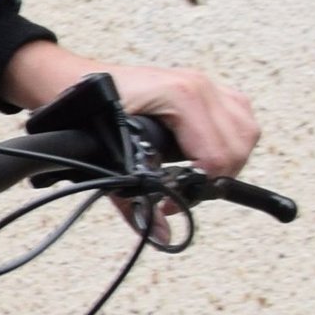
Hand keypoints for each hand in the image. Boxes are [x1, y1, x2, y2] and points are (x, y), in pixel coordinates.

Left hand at [0, 41, 260, 176]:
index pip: (216, 154)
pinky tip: (210, 153)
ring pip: (246, 129)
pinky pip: (239, 113)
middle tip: (189, 192)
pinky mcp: (205, 86)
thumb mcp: (108, 156)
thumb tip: (161, 233)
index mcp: (180, 97)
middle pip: (238, 144)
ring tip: (201, 177)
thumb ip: (135, 199)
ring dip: (231, 159)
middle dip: (219, 177)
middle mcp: (199, 85)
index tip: (173, 202)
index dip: (200, 187)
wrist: (68, 80)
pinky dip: (233, 137)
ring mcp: (204, 83)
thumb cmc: (86, 110)